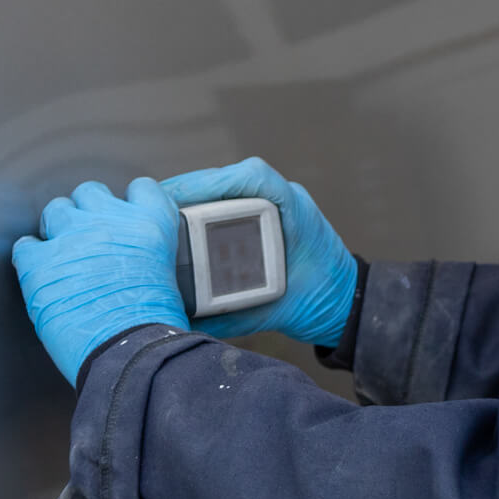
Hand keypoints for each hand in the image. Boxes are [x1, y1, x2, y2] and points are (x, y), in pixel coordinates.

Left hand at [13, 178, 188, 385]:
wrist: (130, 353)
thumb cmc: (155, 326)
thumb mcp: (171, 277)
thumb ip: (153, 253)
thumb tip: (143, 258)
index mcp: (150, 222)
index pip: (140, 188)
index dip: (130, 202)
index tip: (126, 215)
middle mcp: (110, 220)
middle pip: (90, 193)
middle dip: (89, 213)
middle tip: (92, 239)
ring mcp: (71, 237)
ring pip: (56, 210)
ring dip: (60, 230)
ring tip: (66, 257)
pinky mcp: (39, 263)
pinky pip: (25, 246)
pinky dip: (31, 258)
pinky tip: (42, 273)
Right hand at [160, 157, 357, 346]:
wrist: (347, 302)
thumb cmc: (321, 303)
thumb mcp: (274, 311)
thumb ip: (229, 316)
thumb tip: (183, 319)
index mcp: (293, 209)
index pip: (247, 178)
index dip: (203, 183)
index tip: (168, 198)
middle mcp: (284, 197)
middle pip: (226, 179)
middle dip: (186, 190)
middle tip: (150, 210)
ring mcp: (276, 201)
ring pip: (226, 186)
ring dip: (192, 197)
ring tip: (157, 216)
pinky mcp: (267, 211)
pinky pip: (231, 198)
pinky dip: (205, 206)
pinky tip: (180, 222)